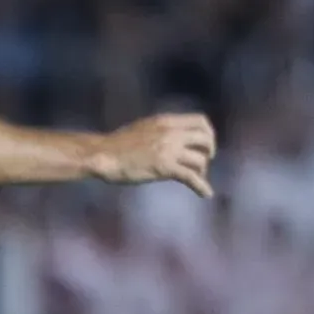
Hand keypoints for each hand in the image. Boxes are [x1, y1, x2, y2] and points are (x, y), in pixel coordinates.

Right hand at [98, 114, 217, 197]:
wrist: (105, 155)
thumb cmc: (120, 144)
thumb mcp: (146, 127)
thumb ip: (164, 130)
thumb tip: (178, 136)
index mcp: (167, 121)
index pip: (200, 120)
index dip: (208, 133)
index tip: (205, 144)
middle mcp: (171, 133)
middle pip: (205, 139)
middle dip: (209, 151)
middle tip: (205, 161)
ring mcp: (169, 150)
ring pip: (200, 159)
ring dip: (202, 171)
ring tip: (196, 177)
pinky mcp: (164, 167)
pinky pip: (191, 177)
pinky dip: (202, 187)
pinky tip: (206, 193)